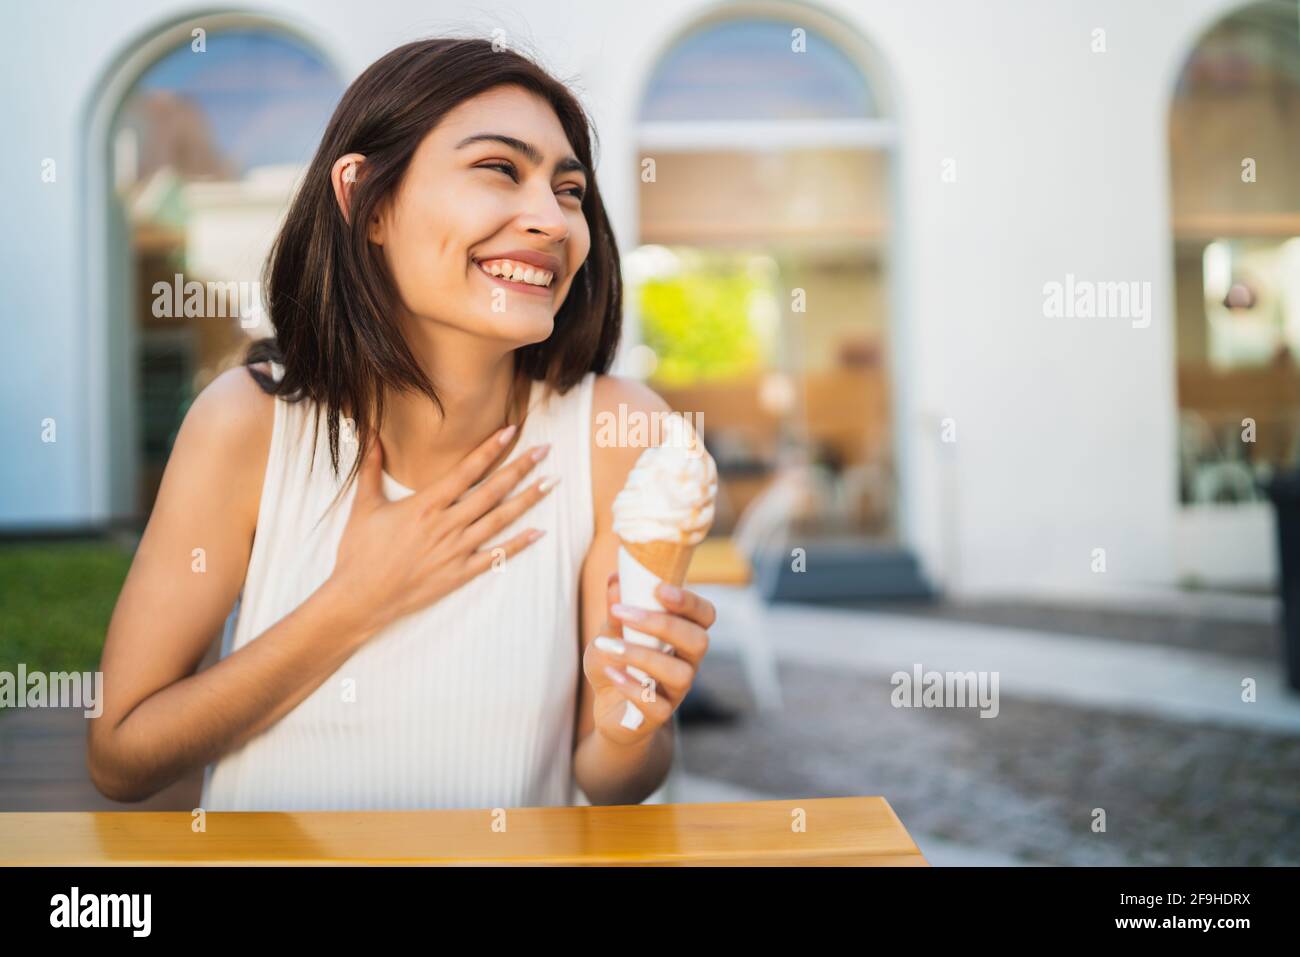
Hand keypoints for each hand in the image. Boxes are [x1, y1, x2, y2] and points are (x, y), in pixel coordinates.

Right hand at [325, 425, 558, 637]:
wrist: (359, 598)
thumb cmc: (359, 552)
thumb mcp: (364, 506)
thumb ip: (371, 467)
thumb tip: (369, 432)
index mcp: (425, 505)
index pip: (466, 470)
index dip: (490, 449)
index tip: (511, 430)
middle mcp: (446, 524)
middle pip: (492, 491)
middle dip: (521, 468)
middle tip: (545, 451)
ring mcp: (456, 550)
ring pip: (500, 520)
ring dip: (528, 500)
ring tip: (551, 483)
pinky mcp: (459, 573)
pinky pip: (496, 556)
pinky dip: (519, 544)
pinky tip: (540, 532)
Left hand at [582, 572, 716, 745]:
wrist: (607, 705)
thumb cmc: (616, 661)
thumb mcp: (610, 633)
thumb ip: (615, 611)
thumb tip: (616, 580)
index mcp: (682, 634)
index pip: (705, 615)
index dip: (689, 601)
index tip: (659, 588)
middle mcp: (688, 661)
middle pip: (699, 641)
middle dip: (663, 624)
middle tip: (624, 613)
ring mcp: (677, 690)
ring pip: (681, 674)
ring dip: (642, 656)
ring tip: (609, 647)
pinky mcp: (659, 715)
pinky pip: (657, 705)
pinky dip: (632, 686)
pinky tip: (611, 673)